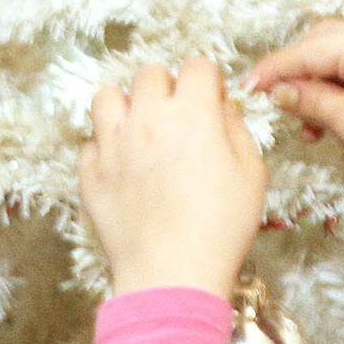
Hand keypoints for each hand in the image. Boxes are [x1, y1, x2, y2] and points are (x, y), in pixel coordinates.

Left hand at [79, 58, 267, 299]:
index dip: (208, 83)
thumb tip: (222, 110)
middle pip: (149, 74)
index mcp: (191, 113)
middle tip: (177, 121)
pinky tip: (123, 170)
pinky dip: (105, 151)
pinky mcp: (90, 172)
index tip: (211, 103)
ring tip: (139, 134)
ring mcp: (112, 143)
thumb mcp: (252, 177)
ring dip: (126, 108)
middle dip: (166, 90)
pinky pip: (90, 144)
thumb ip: (237, 132)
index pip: (197, 67)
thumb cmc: (220, 230)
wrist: (171, 276)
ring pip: (107, 96)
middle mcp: (146, 116)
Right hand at [243, 21, 343, 240]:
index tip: (248, 88)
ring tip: (312, 126)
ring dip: (322, 87)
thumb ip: (312, 101)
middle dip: (298, 72)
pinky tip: (338, 123)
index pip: (308, 48)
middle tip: (278, 104)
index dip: (275, 69)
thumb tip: (282, 91)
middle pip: (326, 43)